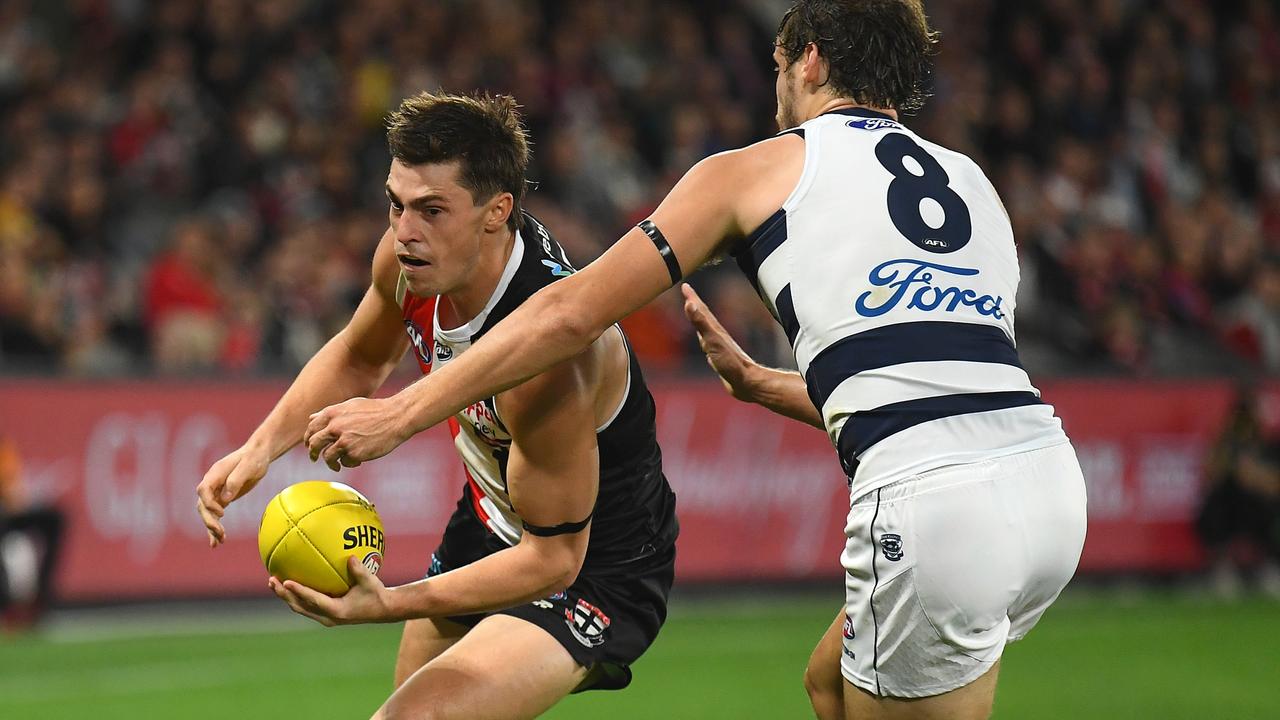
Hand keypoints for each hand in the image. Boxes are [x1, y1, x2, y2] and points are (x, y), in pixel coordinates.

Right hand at [196, 445, 269, 547]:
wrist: (258, 454)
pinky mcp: (222, 498)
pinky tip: (217, 542)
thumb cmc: (254, 457)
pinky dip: (215, 528)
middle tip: (220, 534)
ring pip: (208, 513)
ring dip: (212, 528)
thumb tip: (226, 498)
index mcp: (215, 473)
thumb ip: (236, 480)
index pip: (203, 490)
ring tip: (220, 542)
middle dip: (209, 520)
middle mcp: (212, 483)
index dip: (209, 503)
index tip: (222, 513)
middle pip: (203, 505)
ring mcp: (216, 492)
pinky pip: (215, 515)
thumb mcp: (249, 466)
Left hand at [269, 556, 395, 625]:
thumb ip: (360, 571)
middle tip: (273, 581)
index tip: (286, 581)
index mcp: (337, 610)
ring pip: (300, 608)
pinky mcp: (325, 615)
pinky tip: (290, 584)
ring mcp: (325, 618)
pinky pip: (305, 606)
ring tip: (274, 583)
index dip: (299, 591)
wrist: (382, 610)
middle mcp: (328, 617)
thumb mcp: (370, 582)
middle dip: (284, 594)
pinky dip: (295, 596)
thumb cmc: (377, 594)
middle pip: (300, 606)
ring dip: (286, 596)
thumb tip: (350, 557)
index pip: (313, 600)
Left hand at [304, 396, 410, 470]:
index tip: (311, 445)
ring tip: (337, 465)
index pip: (311, 428)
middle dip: (313, 453)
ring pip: (327, 457)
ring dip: (331, 463)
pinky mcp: (355, 453)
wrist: (395, 417)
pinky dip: (350, 463)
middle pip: (314, 444)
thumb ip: (329, 414)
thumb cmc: (375, 410)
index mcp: (332, 413)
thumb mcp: (349, 406)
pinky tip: (358, 460)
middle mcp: (335, 427)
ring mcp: (344, 440)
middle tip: (314, 458)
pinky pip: (345, 462)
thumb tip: (311, 418)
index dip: (309, 438)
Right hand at [681, 283, 760, 401]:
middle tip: (687, 293)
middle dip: (694, 304)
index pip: (700, 309)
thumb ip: (701, 323)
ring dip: (698, 319)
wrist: (747, 383)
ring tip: (693, 312)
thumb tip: (689, 304)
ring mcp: (718, 346)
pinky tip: (704, 340)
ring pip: (705, 328)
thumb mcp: (713, 342)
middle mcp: (716, 336)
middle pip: (703, 316)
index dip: (692, 297)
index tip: (685, 285)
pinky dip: (703, 336)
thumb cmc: (731, 364)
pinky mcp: (720, 357)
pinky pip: (708, 342)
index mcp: (714, 330)